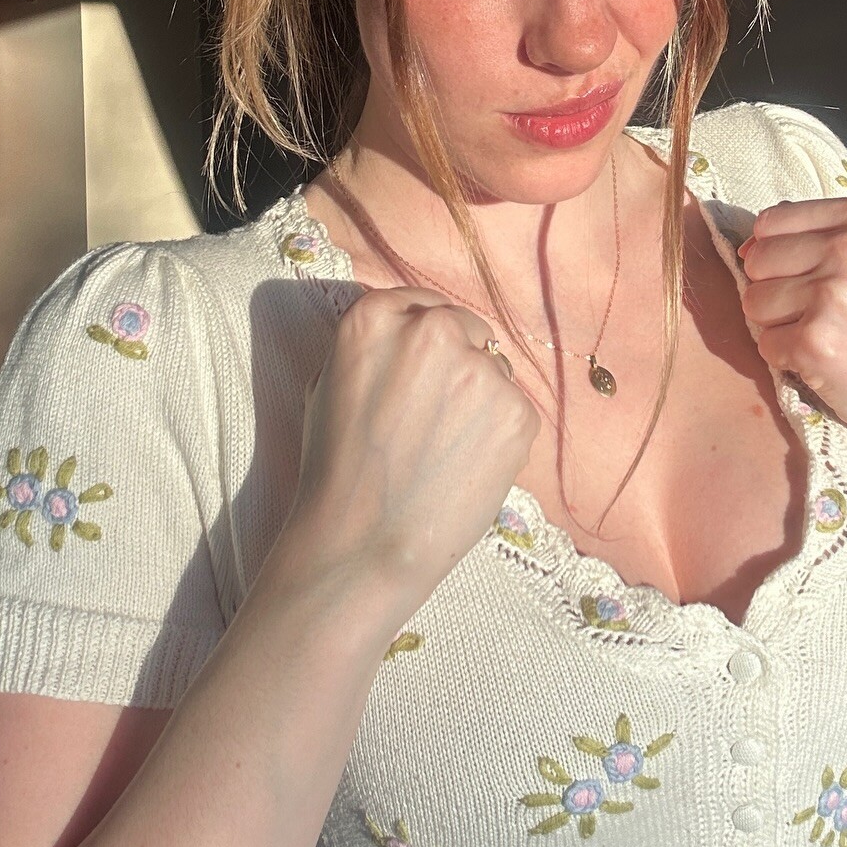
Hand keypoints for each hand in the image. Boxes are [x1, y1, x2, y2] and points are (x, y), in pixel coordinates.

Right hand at [286, 287, 540, 622]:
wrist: (362, 543)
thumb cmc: (338, 471)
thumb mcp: (329, 383)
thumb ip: (375, 346)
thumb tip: (413, 330)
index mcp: (375, 317)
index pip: (422, 302)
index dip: (426, 335)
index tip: (425, 367)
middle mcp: (432, 331)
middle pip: (465, 327)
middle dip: (457, 362)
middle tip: (436, 416)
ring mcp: (480, 370)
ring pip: (494, 369)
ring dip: (479, 398)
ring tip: (444, 451)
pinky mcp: (517, 411)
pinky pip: (517, 409)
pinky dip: (500, 434)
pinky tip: (466, 467)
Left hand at [737, 197, 846, 494]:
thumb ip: (821, 239)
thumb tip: (747, 246)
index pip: (770, 223)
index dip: (779, 258)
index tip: (815, 283)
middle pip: (756, 261)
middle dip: (777, 293)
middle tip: (826, 318)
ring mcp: (833, 294)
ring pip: (753, 302)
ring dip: (780, 328)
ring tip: (831, 339)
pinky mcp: (816, 342)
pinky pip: (763, 344)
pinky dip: (787, 361)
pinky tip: (829, 365)